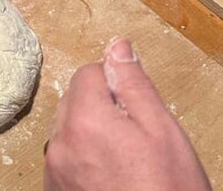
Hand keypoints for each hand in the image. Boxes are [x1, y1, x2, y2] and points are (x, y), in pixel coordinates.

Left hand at [44, 38, 210, 190]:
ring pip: (69, 130)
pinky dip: (85, 159)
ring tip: (128, 160)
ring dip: (93, 133)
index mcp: (84, 120)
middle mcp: (60, 144)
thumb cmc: (167, 190)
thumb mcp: (161, 129)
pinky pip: (66, 158)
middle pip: (75, 101)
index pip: (88, 73)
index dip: (116, 84)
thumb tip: (118, 46)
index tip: (137, 109)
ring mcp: (55, 172)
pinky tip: (113, 176)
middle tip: (138, 136)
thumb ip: (134, 83)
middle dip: (103, 107)